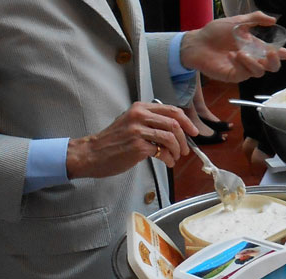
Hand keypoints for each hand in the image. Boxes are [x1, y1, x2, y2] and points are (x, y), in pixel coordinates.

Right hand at [66, 102, 196, 178]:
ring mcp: (138, 131)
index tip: (193, 131)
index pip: (171, 110)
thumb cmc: (113, 141)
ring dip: (177, 150)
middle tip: (185, 149)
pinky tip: (167, 162)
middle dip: (184, 138)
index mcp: (139, 108)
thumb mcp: (131, 123)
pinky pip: (162, 152)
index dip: (187, 121)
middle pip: (174, 123)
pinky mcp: (137, 146)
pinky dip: (169, 159)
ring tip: (175, 158)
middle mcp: (139, 116)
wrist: (92, 153)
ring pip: (170, 137)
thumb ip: (150, 122)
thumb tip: (176, 130)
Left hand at [180, 11, 285, 82]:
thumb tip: (273, 20)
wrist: (197, 42)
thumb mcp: (237, 21)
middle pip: (273, 66)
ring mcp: (244, 69)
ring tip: (239, 51)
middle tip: (271, 52)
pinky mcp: (234, 76)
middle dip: (276, 61)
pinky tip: (232, 55)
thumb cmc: (215, 32)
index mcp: (257, 46)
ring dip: (253, 61)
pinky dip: (240, 63)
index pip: (278, 53)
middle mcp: (253, 59)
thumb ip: (255, 19)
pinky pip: (244, 73)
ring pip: (260, 71)